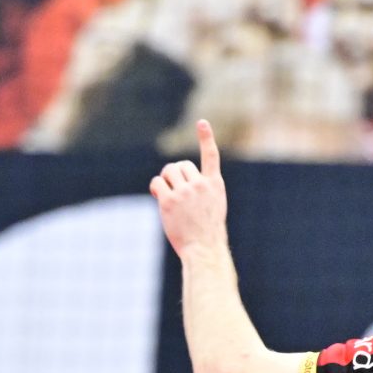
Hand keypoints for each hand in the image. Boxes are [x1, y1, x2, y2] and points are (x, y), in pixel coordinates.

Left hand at [150, 120, 229, 255]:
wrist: (204, 249)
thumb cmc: (208, 231)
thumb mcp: (213, 206)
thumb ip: (200, 189)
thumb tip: (169, 181)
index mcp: (215, 185)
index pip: (211, 155)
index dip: (206, 137)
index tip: (202, 123)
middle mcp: (201, 185)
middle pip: (181, 165)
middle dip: (175, 174)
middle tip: (174, 189)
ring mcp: (185, 192)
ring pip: (168, 171)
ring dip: (165, 179)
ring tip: (167, 193)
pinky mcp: (169, 201)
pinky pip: (157, 183)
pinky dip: (157, 188)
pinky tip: (160, 197)